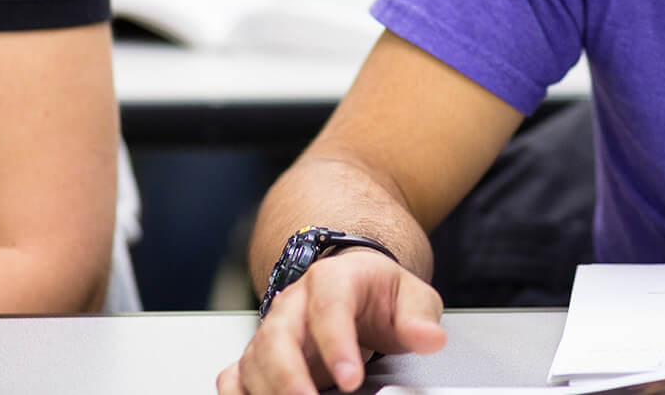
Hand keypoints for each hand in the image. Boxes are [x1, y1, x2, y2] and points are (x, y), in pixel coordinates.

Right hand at [217, 248, 445, 394]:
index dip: (336, 343)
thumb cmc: (376, 292)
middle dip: (289, 377)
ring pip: (255, 360)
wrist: (351, 283)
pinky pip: (235, 376)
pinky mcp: (260, 356)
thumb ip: (419, 316)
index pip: (329, 306)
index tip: (350, 378)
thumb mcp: (409, 295)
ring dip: (267, 392)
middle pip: (278, 336)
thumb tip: (429, 337)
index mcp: (332, 280)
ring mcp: (273, 330)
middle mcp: (294, 304)